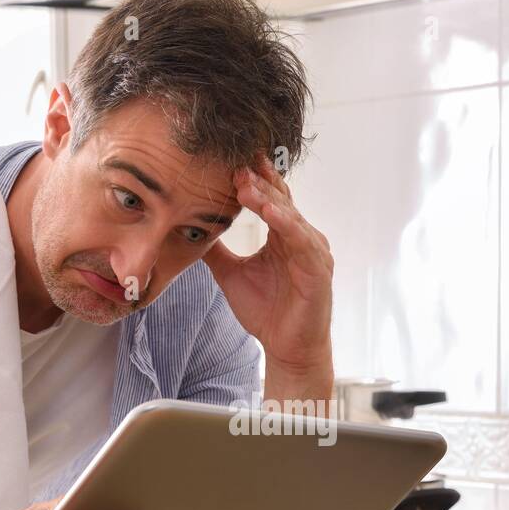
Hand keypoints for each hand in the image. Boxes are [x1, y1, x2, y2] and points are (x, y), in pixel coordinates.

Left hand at [203, 154, 333, 376]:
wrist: (286, 349)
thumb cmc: (266, 312)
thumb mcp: (231, 275)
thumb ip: (216, 251)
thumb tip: (190, 230)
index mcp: (282, 236)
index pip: (269, 199)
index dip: (252, 180)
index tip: (229, 160)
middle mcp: (301, 238)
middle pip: (280, 200)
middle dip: (258, 181)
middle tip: (235, 161)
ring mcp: (313, 253)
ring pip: (290, 217)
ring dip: (268, 199)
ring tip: (246, 183)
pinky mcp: (318, 271)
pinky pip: (303, 243)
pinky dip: (287, 226)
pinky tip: (271, 213)